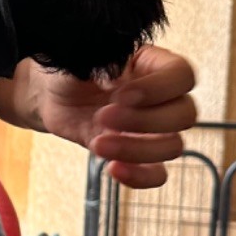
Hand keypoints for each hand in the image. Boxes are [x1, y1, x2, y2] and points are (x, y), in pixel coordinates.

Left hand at [37, 45, 196, 188]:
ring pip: (173, 147)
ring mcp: (152, 130)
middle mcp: (161, 98)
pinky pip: (156, 174)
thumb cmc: (72, 71)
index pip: (182, 76)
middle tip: (103, 116)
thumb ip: (102, 60)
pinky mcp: (136, 155)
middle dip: (144, 120)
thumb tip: (114, 71)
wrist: (51, 96)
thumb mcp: (81, 58)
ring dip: (137, 149)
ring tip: (98, 143)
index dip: (159, 88)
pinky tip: (113, 168)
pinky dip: (139, 177)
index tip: (121, 94)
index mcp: (153, 66)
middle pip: (184, 115)